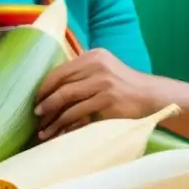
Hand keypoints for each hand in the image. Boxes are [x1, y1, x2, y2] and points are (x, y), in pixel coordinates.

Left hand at [34, 48, 160, 139]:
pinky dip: (66, 124)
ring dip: (52, 117)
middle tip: (36, 116)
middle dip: (45, 102)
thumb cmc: (124, 86)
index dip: (44, 87)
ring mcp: (103, 82)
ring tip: (43, 129)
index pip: (60, 71)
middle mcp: (97, 66)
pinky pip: (79, 113)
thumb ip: (83, 73)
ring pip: (67, 99)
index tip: (36, 100)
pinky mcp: (108, 100)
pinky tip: (59, 132)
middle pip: (61, 84)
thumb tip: (51, 88)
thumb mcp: (105, 70)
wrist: (152, 96)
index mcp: (93, 56)